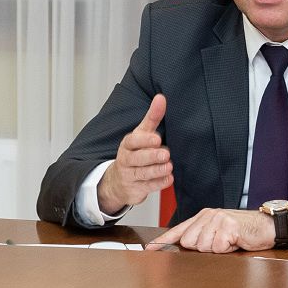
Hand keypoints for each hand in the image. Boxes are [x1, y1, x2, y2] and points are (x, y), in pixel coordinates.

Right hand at [96, 94, 171, 214]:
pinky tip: (169, 179)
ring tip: (169, 167)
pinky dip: (159, 183)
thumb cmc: (135, 152)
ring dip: (157, 171)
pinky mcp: (136, 189)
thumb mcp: (142, 134)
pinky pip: (147, 187)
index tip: (157, 139)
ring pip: (142, 174)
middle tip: (165, 154)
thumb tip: (161, 97)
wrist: (119, 181)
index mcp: (127, 144)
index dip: (144, 140)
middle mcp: (126, 160)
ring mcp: (129, 176)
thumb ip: (152, 117)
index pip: (133, 141)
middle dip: (151, 156)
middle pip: (137, 158)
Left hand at [146, 208, 287, 252]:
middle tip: (221, 243)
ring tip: (229, 241)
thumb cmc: (242, 232)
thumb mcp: (218, 232)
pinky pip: (218, 246)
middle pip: (190, 242)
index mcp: (203, 216)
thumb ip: (202, 237)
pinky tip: (235, 241)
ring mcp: (218, 219)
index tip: (149, 249)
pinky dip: (227, 248)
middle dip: (204, 248)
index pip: (179, 230)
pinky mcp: (228, 226)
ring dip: (218, 249)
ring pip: (203, 246)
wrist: (266, 226)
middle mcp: (208, 215)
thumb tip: (186, 246)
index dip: (162, 241)